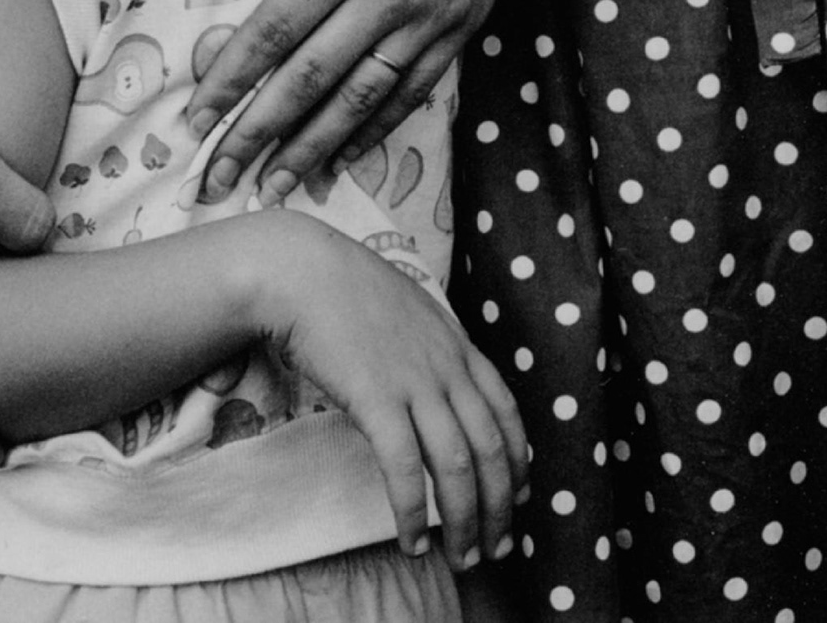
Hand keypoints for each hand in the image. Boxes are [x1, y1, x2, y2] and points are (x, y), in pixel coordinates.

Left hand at [185, 0, 558, 201]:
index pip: (274, 31)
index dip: (230, 82)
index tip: (192, 122)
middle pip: (308, 81)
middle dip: (256, 136)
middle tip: (213, 182)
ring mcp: (428, 18)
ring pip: (359, 101)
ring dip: (311, 149)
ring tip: (269, 188)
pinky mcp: (461, 28)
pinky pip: (410, 93)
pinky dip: (372, 130)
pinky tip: (341, 157)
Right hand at [255, 211, 527, 567]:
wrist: (306, 271)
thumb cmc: (351, 291)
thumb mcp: (413, 313)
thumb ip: (434, 349)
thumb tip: (438, 387)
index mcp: (458, 346)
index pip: (506, 411)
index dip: (519, 460)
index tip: (519, 496)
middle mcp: (447, 366)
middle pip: (491, 447)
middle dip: (500, 505)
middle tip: (499, 547)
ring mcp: (414, 382)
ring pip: (457, 464)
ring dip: (464, 519)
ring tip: (461, 557)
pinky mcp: (376, 398)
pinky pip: (404, 467)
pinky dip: (412, 511)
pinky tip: (412, 540)